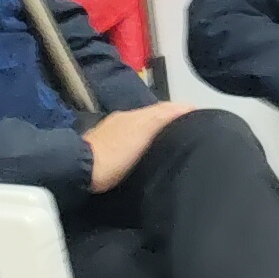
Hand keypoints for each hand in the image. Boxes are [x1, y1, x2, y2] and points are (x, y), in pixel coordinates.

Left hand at [81, 102, 196, 192]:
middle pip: (152, 116)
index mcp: (133, 115)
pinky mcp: (104, 148)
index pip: (163, 108)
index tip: (199, 118)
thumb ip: (162, 117)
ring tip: (170, 142)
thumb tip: (186, 106)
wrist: (79, 171)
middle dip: (170, 120)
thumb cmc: (114, 154)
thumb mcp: (142, 131)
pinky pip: (130, 140)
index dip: (181, 111)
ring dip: (156, 131)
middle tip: (188, 131)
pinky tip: (145, 152)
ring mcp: (112, 133)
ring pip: (141, 127)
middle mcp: (123, 119)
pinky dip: (143, 141)